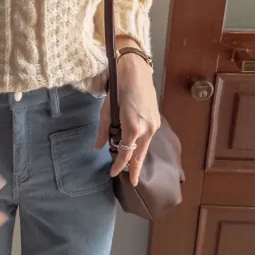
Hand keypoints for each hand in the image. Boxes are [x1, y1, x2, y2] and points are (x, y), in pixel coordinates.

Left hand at [96, 41, 160, 185]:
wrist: (136, 72)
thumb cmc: (119, 88)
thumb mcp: (106, 111)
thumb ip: (103, 131)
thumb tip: (98, 147)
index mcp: (133, 128)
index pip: (126, 154)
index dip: (119, 166)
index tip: (113, 174)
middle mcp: (147, 129)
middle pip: (140, 155)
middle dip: (135, 169)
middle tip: (134, 182)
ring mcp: (154, 124)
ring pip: (145, 146)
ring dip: (138, 156)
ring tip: (131, 166)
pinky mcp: (156, 119)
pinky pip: (148, 137)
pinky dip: (142, 144)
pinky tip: (136, 147)